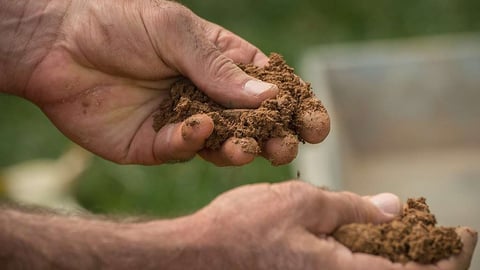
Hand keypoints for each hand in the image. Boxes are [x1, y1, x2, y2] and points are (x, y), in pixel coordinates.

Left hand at [3, 0, 324, 164]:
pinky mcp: (157, 144)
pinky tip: (196, 128)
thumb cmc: (117, 23)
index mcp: (221, 63)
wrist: (56, 45)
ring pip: (225, 144)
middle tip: (289, 146)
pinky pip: (183, 149)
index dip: (296, 106)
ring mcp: (185, 121)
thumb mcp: (175, 32)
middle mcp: (208, 96)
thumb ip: (220, 68)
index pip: (269, 88)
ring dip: (241, 148)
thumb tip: (268, 97)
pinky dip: (192, 141)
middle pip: (254, 124)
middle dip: (277, 136)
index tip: (318, 123)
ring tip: (249, 147)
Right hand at [182, 181, 476, 269]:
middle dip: (430, 258)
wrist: (196, 258)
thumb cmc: (243, 229)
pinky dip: (371, 257)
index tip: (463, 232)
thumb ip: (353, 207)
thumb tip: (395, 206)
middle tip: (439, 232)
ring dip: (401, 256)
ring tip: (407, 229)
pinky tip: (367, 235)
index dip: (451, 255)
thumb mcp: (302, 203)